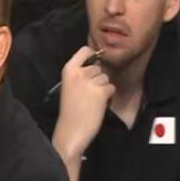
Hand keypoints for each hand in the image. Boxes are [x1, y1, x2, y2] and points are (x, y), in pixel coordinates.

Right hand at [53, 46, 114, 160]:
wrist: (71, 130)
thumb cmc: (69, 110)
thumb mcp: (69, 86)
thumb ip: (79, 74)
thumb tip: (97, 66)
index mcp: (68, 70)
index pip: (84, 50)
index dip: (92, 55)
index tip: (93, 62)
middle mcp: (79, 73)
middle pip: (97, 67)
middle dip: (97, 78)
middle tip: (89, 93)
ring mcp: (91, 82)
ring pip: (105, 78)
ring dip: (103, 88)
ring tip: (93, 100)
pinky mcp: (101, 92)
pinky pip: (111, 88)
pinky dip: (108, 96)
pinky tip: (99, 105)